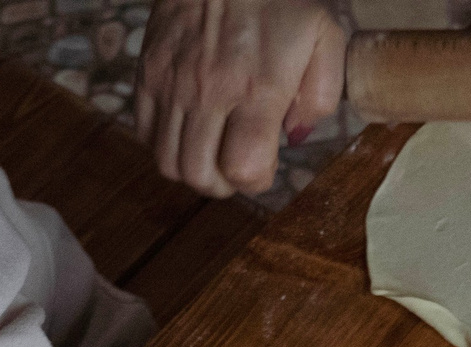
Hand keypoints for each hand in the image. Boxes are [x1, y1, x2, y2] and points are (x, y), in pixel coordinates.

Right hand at [137, 0, 347, 197]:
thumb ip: (323, 95)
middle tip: (235, 167)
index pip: (243, 168)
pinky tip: (187, 130)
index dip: (257, 180)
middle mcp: (209, 92)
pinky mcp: (149, 71)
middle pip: (200, 174)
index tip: (265, 164)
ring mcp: (173, 82)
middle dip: (223, 185)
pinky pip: (145, 132)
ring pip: (168, 161)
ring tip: (211, 154)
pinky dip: (164, 144)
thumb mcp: (326, 38)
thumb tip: (296, 135)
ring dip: (192, 170)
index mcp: (258, 89)